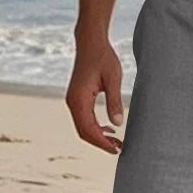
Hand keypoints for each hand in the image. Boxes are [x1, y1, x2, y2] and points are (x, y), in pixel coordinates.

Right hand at [65, 34, 124, 154]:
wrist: (90, 42)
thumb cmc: (103, 57)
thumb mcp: (113, 79)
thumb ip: (114, 101)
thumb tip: (117, 124)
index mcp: (79, 99)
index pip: (89, 129)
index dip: (103, 143)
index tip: (117, 150)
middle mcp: (72, 102)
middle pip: (84, 132)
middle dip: (101, 143)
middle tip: (119, 149)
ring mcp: (73, 101)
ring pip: (83, 128)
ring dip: (99, 137)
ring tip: (117, 142)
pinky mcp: (77, 99)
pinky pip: (84, 120)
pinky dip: (95, 128)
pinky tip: (109, 130)